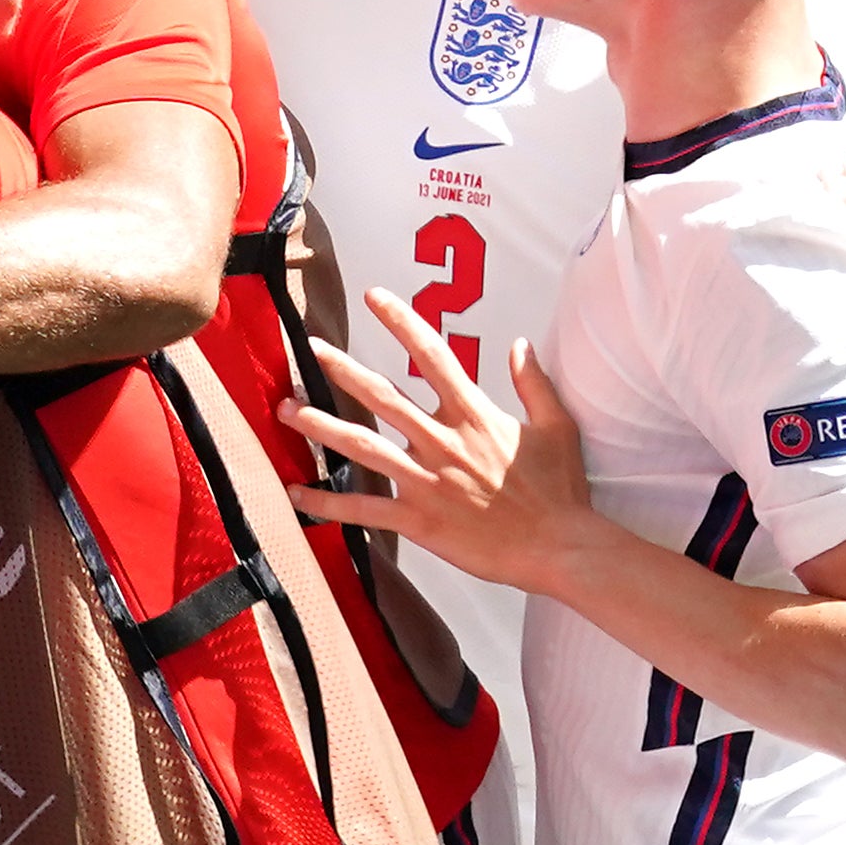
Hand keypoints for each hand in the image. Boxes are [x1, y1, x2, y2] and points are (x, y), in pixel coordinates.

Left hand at [276, 288, 597, 594]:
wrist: (560, 547)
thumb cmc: (560, 491)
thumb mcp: (557, 427)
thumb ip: (534, 383)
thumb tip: (519, 344)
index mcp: (473, 415)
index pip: (432, 355)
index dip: (402, 322)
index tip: (374, 296)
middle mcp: (441, 441)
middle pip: (381, 396)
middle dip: (342, 370)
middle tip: (310, 349)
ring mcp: (425, 481)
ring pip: (361, 446)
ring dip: (319, 426)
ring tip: (285, 409)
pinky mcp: (418, 520)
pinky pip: (363, 509)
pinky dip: (326, 503)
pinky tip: (297, 494)